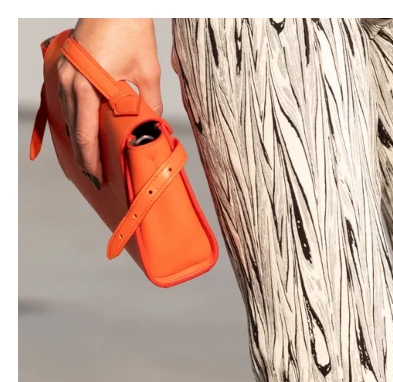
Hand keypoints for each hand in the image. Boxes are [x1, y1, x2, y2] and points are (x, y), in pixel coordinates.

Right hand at [59, 18, 161, 186]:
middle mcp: (68, 80)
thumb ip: (149, 102)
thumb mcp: (147, 71)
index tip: (100, 178)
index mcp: (86, 85)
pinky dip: (77, 117)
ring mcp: (63, 72)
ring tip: (94, 159)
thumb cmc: (130, 31)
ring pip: (69, 115)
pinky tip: (87, 131)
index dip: (92, 159)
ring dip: (80, 137)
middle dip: (85, 154)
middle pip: (74, 128)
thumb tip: (154, 127)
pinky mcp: (65, 66)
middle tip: (97, 177)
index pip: (86, 133)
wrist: (114, 4)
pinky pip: (67, 100)